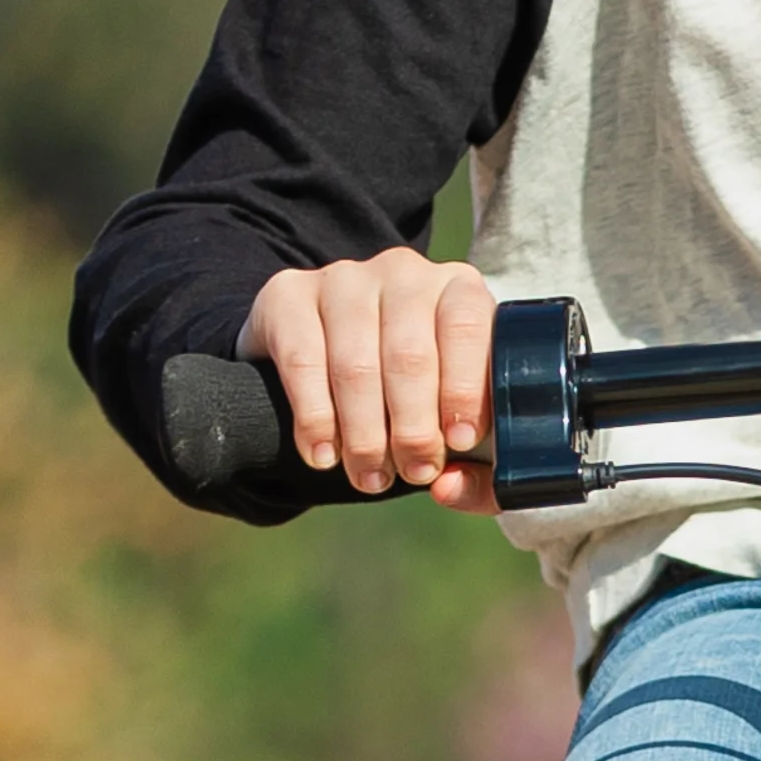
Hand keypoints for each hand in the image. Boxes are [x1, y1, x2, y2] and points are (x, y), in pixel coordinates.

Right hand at [240, 248, 505, 503]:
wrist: (325, 344)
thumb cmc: (411, 386)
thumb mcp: (452, 404)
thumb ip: (471, 451)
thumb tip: (450, 488)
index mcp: (458, 287)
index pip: (468, 328)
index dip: (464, 388)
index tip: (459, 442)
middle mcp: (403, 272)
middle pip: (409, 354)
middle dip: (413, 426)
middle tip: (414, 471)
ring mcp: (344, 279)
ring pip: (356, 364)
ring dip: (364, 432)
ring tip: (370, 476)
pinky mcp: (289, 294)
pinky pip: (303, 361)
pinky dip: (315, 417)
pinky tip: (323, 454)